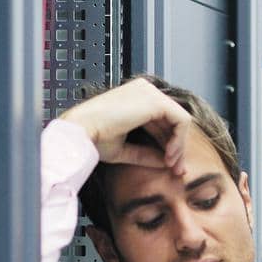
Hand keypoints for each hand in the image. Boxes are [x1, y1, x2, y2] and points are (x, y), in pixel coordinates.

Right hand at [59, 77, 191, 174]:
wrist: (80, 132)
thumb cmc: (93, 137)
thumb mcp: (125, 149)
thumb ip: (147, 154)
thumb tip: (167, 162)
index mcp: (136, 98)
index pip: (162, 121)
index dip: (170, 144)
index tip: (170, 165)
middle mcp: (145, 91)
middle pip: (173, 121)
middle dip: (178, 148)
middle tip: (178, 170)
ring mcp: (150, 93)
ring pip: (180, 120)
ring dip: (179, 146)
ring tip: (172, 165)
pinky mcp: (156, 101)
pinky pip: (181, 120)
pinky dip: (179, 140)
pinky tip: (170, 154)